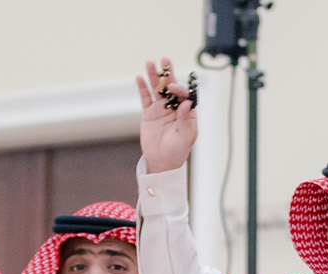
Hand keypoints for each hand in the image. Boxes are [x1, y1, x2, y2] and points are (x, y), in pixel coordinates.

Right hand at [137, 58, 197, 173]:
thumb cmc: (178, 151)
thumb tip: (187, 103)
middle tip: (164, 59)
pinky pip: (145, 98)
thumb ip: (187, 120)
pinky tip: (140, 77)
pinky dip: (142, 88)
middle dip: (167, 73)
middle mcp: (174, 106)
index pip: (184, 94)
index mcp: (186, 111)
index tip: (173, 88)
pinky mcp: (149, 113)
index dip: (179, 88)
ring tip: (150, 62)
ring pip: (157, 88)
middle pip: (170, 86)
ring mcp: (161, 108)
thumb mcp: (186, 137)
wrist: (162, 161)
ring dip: (154, 76)